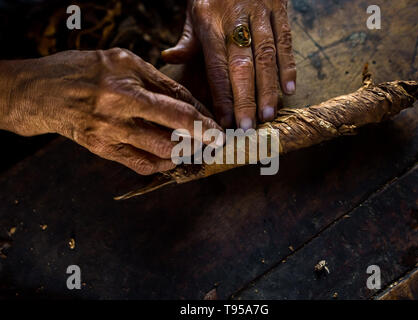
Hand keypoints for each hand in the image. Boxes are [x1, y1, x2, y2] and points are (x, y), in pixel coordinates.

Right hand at [0, 48, 221, 174]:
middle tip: (215, 141)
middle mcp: (118, 116)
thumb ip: (157, 81)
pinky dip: (162, 163)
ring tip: (194, 145)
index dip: (203, 120)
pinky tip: (170, 155)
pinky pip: (141, 166)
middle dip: (201, 140)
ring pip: (159, 154)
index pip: (176, 108)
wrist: (42, 94)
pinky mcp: (104, 152)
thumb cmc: (83, 70)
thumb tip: (189, 101)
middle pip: (172, 135)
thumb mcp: (123, 61)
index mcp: (125, 89)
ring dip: (184, 152)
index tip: (218, 128)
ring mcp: (110, 138)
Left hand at [162, 0, 296, 128]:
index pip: (216, 66)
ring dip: (268, 88)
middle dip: (245, 99)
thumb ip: (187, 39)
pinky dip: (289, 66)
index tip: (223, 121)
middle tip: (247, 127)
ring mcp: (260, 13)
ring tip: (268, 115)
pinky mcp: (279, 8)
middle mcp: (235, 19)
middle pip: (241, 65)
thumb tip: (169, 59)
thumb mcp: (194, 11)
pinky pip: (286, 40)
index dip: (221, 96)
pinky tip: (290, 89)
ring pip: (266, 56)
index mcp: (210, 22)